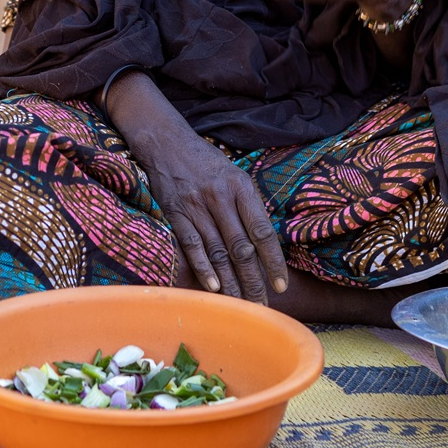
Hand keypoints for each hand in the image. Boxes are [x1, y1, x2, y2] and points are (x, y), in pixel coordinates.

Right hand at [104, 71, 289, 302]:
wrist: (166, 142)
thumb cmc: (205, 162)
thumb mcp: (234, 174)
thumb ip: (248, 206)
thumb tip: (264, 243)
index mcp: (241, 187)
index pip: (262, 231)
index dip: (273, 262)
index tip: (281, 285)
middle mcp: (220, 197)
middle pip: (241, 248)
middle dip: (253, 281)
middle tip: (260, 305)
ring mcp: (196, 206)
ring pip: (218, 252)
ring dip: (230, 282)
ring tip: (240, 304)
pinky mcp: (175, 212)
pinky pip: (192, 245)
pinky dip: (203, 268)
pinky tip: (213, 287)